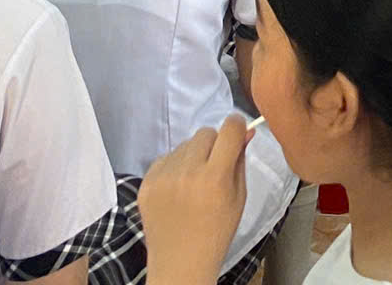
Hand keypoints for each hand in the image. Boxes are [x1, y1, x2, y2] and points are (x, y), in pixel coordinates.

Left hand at [138, 116, 250, 284]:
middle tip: (214, 167)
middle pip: (205, 133)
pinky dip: (173, 168)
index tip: (237, 134)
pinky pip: (165, 158)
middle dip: (214, 144)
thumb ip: (240, 162)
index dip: (236, 127)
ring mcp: (162, 177)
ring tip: (193, 183)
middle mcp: (187, 172)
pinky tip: (177, 190)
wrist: (180, 264)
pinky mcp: (146, 183)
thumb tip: (245, 131)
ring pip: (184, 145)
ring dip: (192, 156)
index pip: (229, 128)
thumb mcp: (238, 199)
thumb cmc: (217, 234)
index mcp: (214, 177)